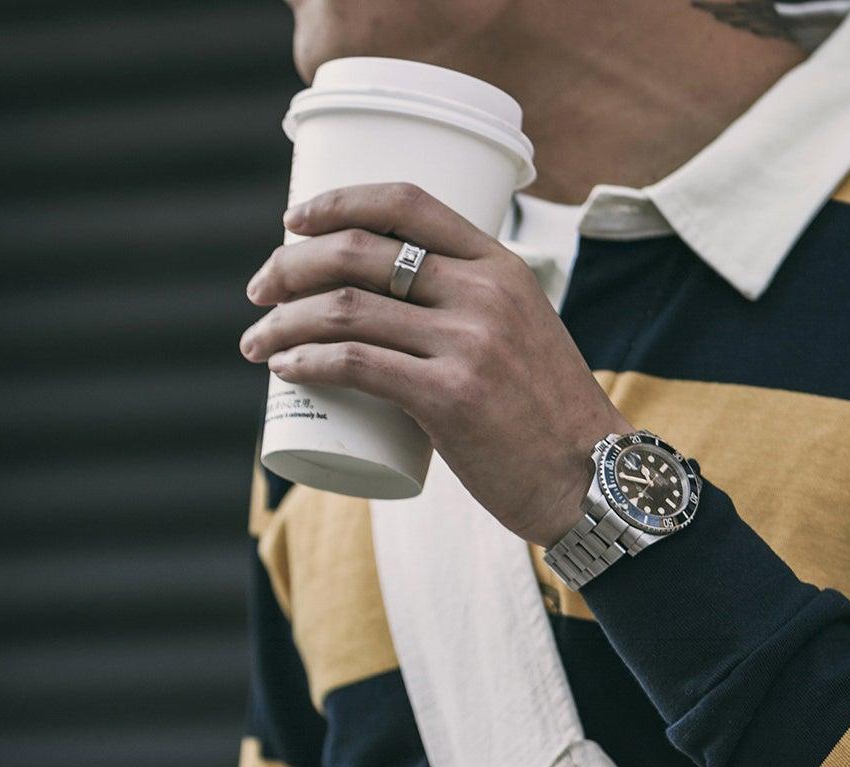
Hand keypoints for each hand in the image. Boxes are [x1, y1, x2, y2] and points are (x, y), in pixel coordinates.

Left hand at [240, 181, 631, 544]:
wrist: (593, 482)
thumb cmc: (550, 422)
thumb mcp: (525, 337)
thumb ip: (476, 314)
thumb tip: (403, 314)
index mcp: (501, 267)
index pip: (406, 203)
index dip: (338, 202)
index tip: (295, 221)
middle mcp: (483, 294)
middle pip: (360, 251)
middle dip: (290, 265)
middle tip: (260, 291)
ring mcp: (467, 345)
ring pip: (345, 309)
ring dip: (283, 320)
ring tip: (256, 341)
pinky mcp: (449, 399)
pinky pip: (355, 365)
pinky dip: (306, 361)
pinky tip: (284, 367)